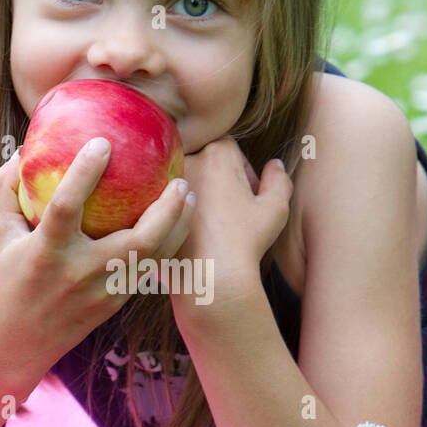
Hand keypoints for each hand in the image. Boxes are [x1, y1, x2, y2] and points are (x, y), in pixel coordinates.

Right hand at [0, 140, 196, 368]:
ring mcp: (101, 292)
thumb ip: (3, 189)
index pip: (66, 206)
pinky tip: (177, 223)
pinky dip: (167, 245)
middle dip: (165, 210)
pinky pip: (149, 270)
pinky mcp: (114, 304)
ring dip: (177, 227)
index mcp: (46, 252)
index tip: (103, 143)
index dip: (84, 173)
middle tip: (178, 181)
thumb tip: (23, 150)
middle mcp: (78, 273)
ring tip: (188, 196)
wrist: (14, 342)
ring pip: (152, 259)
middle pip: (136, 242)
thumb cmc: (3, 279)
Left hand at [167, 136, 293, 308]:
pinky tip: (189, 234)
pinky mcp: (147, 204)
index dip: (240, 171)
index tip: (244, 196)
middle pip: (202, 161)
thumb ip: (279, 180)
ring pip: (180, 181)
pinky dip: (172, 212)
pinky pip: (161, 201)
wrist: (209, 278)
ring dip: (192, 195)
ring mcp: (162, 181)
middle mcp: (187, 159)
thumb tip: (275, 164)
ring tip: (206, 224)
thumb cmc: (246, 242)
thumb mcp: (275, 209)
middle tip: (225, 211)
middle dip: (215, 180)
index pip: (228, 148)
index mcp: (217, 152)